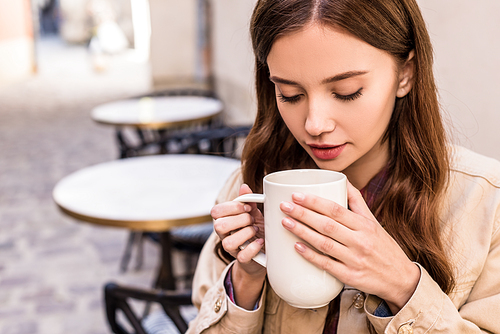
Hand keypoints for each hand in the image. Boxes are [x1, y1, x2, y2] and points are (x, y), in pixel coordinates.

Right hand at [211, 184, 265, 308]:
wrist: (264, 253)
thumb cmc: (256, 229)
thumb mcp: (253, 213)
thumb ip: (248, 201)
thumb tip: (244, 187)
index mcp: (225, 221)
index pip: (216, 211)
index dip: (231, 207)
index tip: (247, 207)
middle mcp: (225, 235)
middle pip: (219, 226)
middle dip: (239, 220)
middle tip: (251, 219)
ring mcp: (232, 249)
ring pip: (228, 242)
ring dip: (245, 233)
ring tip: (256, 230)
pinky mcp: (243, 260)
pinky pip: (242, 256)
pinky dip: (253, 247)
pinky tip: (261, 241)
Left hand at [279, 181, 419, 313]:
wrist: (400, 279)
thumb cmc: (383, 247)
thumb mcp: (373, 222)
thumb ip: (356, 201)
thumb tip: (342, 180)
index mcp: (364, 225)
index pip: (336, 209)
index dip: (314, 202)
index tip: (297, 195)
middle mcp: (360, 241)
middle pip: (326, 225)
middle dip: (303, 214)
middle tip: (284, 206)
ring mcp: (354, 259)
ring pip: (324, 243)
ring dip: (302, 232)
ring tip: (285, 222)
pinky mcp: (350, 276)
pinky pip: (327, 265)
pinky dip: (311, 255)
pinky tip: (297, 247)